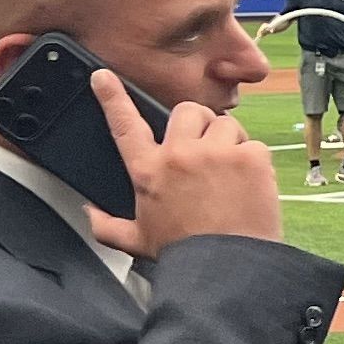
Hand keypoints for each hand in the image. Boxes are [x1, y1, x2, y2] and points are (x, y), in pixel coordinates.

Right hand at [86, 71, 283, 258]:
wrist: (225, 267)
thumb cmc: (182, 253)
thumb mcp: (135, 241)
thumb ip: (106, 225)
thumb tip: (89, 211)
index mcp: (148, 170)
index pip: (124, 125)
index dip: (112, 98)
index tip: (103, 76)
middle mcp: (179, 155)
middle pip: (187, 111)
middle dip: (197, 124)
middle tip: (205, 149)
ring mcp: (217, 153)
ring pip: (225, 124)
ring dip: (228, 141)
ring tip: (229, 173)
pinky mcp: (251, 157)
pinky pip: (253, 144)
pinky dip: (254, 161)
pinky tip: (248, 186)